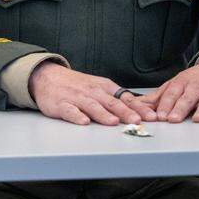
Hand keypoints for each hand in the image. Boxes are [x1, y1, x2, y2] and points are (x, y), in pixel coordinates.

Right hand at [29, 62, 153, 125]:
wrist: (47, 77)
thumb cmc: (76, 85)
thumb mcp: (98, 87)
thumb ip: (116, 99)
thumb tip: (140, 111)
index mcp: (104, 87)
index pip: (125, 98)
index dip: (139, 107)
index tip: (152, 116)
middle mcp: (92, 92)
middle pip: (111, 102)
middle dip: (125, 112)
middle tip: (137, 120)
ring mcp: (76, 98)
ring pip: (92, 106)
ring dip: (103, 114)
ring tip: (113, 122)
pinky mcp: (61, 105)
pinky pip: (70, 111)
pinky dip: (77, 116)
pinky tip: (83, 121)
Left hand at [138, 55, 198, 122]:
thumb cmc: (194, 80)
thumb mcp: (175, 84)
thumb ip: (158, 97)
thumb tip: (137, 105)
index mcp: (182, 83)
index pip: (171, 94)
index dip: (165, 105)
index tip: (158, 116)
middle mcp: (197, 87)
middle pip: (187, 98)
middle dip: (180, 108)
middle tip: (173, 119)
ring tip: (198, 119)